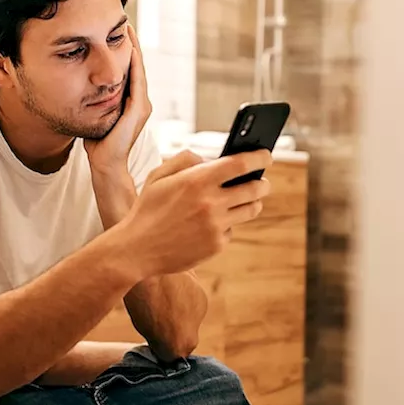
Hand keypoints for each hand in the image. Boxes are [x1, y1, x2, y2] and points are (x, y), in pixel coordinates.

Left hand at [84, 24, 151, 174]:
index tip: (117, 32)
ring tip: (128, 29)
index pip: (130, 70)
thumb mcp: (95, 113)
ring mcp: (142, 105)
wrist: (105, 164)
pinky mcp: (138, 110)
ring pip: (138, 69)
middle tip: (125, 22)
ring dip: (134, 48)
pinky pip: (137, 80)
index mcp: (132, 102)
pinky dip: (134, 63)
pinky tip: (129, 48)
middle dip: (131, 44)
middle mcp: (141, 101)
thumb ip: (93, 99)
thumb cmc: (97, 143)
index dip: (125, 51)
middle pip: (136, 66)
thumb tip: (78, 84)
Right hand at [111, 149, 274, 277]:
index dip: (259, 157)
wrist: (137, 249)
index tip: (266, 155)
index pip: (241, 163)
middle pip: (255, 188)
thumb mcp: (158, 175)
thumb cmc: (147, 208)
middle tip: (262, 181)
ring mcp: (215, 226)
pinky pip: (231, 230)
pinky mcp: (216, 245)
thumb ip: (185, 159)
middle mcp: (210, 202)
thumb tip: (210, 159)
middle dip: (263, 182)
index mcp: (197, 180)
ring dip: (253, 202)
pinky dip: (226, 225)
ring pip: (250, 210)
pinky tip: (213, 224)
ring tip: (249, 200)